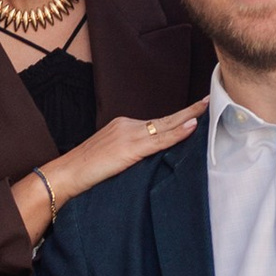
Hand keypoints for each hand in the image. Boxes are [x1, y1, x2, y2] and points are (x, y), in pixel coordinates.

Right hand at [42, 99, 206, 215]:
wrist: (66, 174)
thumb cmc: (86, 172)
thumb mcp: (112, 159)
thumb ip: (131, 153)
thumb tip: (151, 159)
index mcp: (123, 127)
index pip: (158, 122)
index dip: (178, 118)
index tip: (195, 111)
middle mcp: (127, 125)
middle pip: (165, 119)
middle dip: (189, 111)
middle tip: (209, 101)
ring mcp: (129, 134)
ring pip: (166, 126)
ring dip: (189, 118)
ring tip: (208, 109)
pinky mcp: (130, 147)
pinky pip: (160, 140)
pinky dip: (178, 133)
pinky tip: (192, 126)